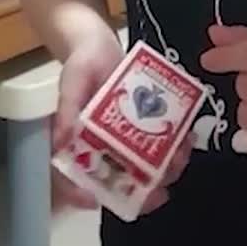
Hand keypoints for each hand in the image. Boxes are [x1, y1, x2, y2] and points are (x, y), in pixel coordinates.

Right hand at [49, 30, 191, 215]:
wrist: (100, 44)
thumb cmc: (80, 65)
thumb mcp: (71, 82)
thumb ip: (66, 109)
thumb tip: (60, 139)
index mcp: (77, 144)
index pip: (73, 179)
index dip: (82, 195)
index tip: (98, 201)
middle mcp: (102, 148)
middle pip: (117, 180)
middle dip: (140, 190)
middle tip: (159, 192)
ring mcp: (126, 140)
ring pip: (144, 167)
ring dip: (164, 170)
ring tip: (179, 161)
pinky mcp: (145, 127)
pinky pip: (162, 144)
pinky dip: (176, 146)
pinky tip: (187, 141)